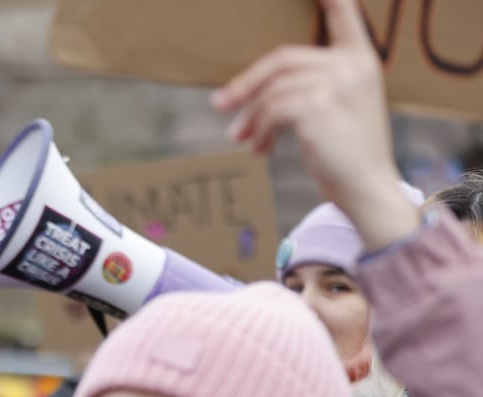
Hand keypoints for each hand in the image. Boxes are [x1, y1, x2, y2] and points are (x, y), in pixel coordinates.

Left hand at [211, 0, 418, 249]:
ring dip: (251, 117)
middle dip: (246, 84)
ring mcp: (337, 83)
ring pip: (273, 90)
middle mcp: (352, 65)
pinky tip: (261, 148)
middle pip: (282, 60)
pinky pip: (272, 110)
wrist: (367, 189)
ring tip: (243, 139)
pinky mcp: (318, 106)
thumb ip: (308, 89)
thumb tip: (244, 95)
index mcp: (361, 59)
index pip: (345, 15)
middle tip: (220, 105)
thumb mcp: (334, 110)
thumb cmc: (346, 154)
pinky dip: (260, 130)